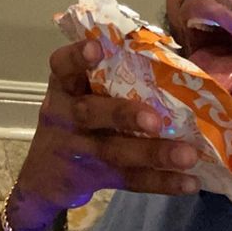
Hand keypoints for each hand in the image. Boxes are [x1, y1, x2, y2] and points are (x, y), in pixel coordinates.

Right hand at [10, 39, 199, 230]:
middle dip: (122, 114)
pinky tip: (189, 182)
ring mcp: (76, 148)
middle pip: (89, 112)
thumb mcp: (78, 93)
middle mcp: (65, 114)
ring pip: (112, 150)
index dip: (76, 56)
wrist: (43, 174)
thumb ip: (110, 77)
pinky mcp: (90, 178)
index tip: (96, 48)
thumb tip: (177, 62)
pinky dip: (159, 182)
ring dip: (152, 153)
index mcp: (64, 85)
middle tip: (154, 121)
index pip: (62, 66)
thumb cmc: (74, 116)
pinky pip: (127, 180)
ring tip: (188, 155)